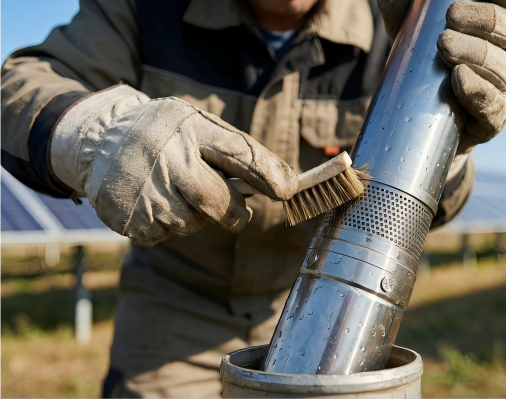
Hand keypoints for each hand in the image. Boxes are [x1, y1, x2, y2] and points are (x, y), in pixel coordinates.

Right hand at [50, 85, 296, 245]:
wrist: (98, 139)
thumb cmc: (165, 135)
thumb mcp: (196, 125)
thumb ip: (235, 151)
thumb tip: (285, 183)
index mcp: (191, 128)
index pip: (238, 153)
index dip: (267, 174)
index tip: (286, 190)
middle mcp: (168, 157)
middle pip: (218, 204)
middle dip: (234, 214)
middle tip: (238, 214)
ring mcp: (145, 188)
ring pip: (191, 223)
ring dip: (193, 216)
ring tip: (175, 192)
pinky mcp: (126, 216)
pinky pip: (164, 235)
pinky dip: (166, 225)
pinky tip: (154, 202)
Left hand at [378, 0, 505, 153]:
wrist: (419, 124)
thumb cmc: (423, 68)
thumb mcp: (414, 34)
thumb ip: (406, 11)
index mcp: (501, 29)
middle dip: (483, 19)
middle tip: (451, 15)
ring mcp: (505, 90)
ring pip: (502, 68)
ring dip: (475, 53)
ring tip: (444, 44)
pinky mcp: (493, 120)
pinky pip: (492, 104)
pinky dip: (476, 90)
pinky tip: (459, 77)